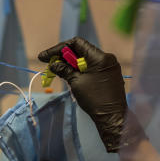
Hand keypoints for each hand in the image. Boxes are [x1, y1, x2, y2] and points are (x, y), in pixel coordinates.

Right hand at [38, 36, 139, 151]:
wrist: (112, 117)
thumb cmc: (95, 99)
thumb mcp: (76, 83)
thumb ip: (64, 70)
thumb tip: (53, 64)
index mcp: (100, 57)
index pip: (77, 43)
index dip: (59, 48)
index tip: (46, 56)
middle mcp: (107, 58)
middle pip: (81, 50)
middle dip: (64, 56)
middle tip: (49, 63)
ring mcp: (110, 66)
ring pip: (86, 59)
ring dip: (71, 63)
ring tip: (57, 70)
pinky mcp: (110, 74)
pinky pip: (92, 67)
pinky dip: (81, 69)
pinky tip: (70, 75)